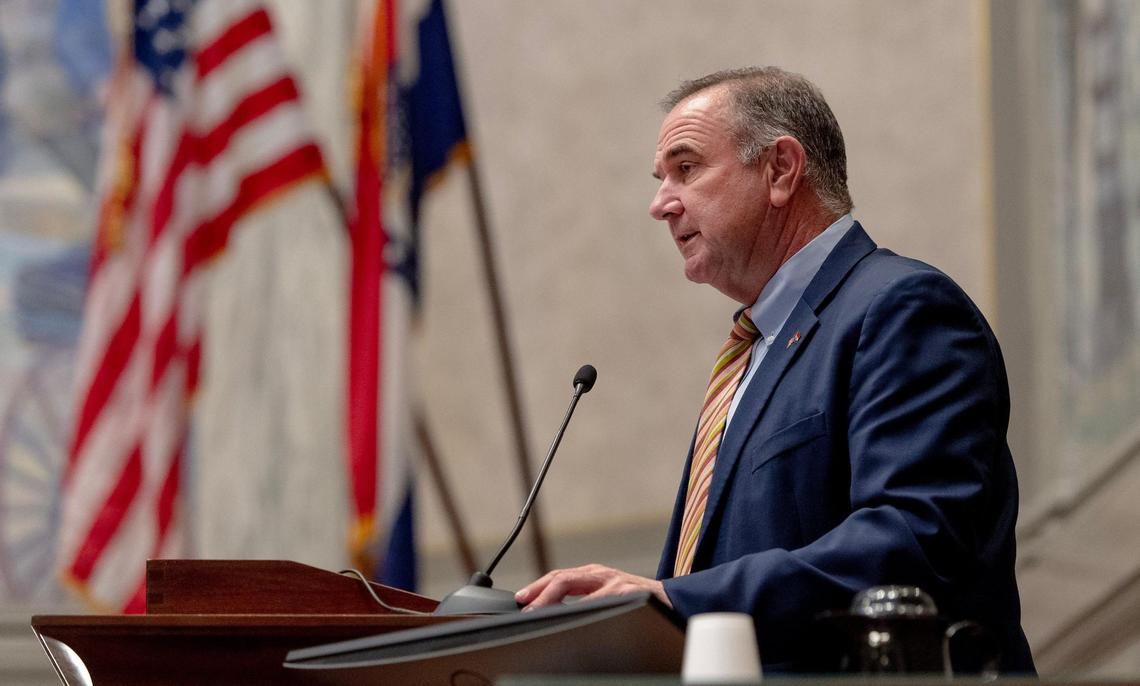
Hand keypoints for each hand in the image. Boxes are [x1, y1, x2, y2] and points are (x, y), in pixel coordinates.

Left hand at [514, 563, 672, 609]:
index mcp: (594, 576)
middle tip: (525, 609)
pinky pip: (603, 600)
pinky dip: (585, 608)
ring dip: (554, 600)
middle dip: (540, 593)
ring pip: (578, 586)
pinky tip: (573, 616)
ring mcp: (617, 583)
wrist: (675, 602)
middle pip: (563, 579)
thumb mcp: (607, 596)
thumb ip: (584, 599)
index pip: (558, 577)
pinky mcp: (632, 593)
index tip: (520, 599)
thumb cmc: (638, 602)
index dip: (537, 587)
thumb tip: (550, 612)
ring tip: (539, 612)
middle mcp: (602, 575)